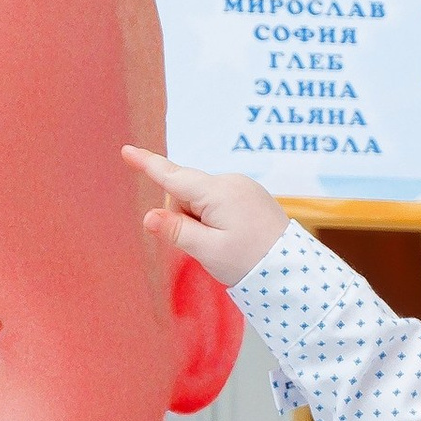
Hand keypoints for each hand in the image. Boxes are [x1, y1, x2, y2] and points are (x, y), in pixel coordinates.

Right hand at [122, 145, 288, 286]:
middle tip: (206, 246)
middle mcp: (230, 182)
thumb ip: (176, 232)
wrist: (294, 270)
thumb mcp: (209, 251)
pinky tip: (232, 239)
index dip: (147, 165)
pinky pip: (218, 204)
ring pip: (201, 201)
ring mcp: (243, 187)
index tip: (126, 151)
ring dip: (201, 222)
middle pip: (186, 194)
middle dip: (185, 218)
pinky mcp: (250, 196)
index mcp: (218, 192)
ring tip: (224, 245)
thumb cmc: (251, 263)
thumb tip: (149, 216)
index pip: (173, 177)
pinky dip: (215, 220)